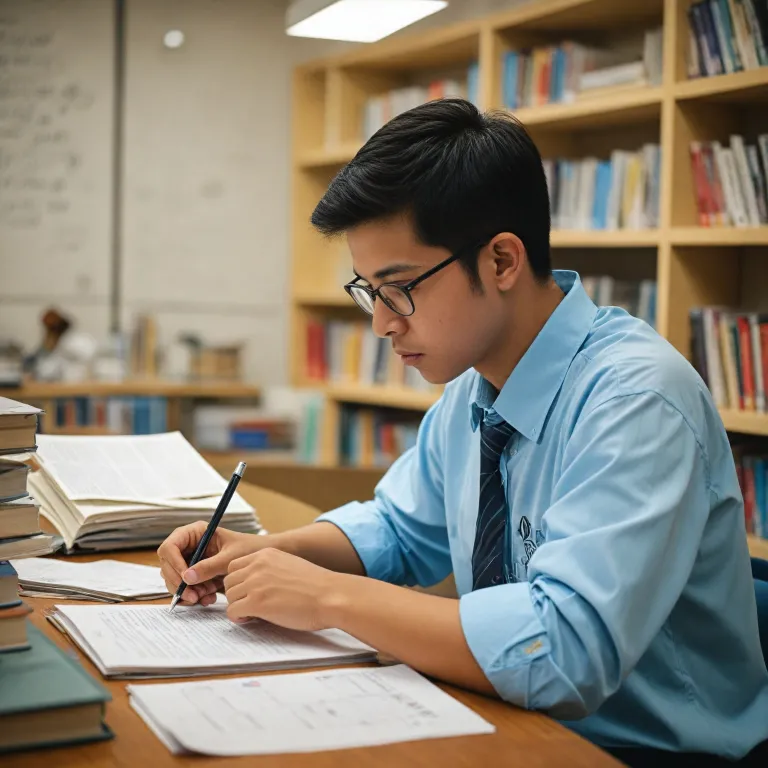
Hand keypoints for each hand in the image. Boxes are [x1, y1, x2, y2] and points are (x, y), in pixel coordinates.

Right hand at [157, 522, 262, 606]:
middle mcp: (189, 546)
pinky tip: (209, 598)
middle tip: (194, 596)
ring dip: (188, 592)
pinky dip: (194, 596)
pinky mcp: (195, 575)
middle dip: (179, 583)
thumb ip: (209, 566)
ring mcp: (190, 561)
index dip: (173, 563)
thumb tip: (187, 578)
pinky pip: (186, 588)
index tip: (186, 578)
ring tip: (206, 597)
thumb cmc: (249, 549)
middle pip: (168, 566)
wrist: (262, 558)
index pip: (170, 546)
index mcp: (195, 533)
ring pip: (175, 580)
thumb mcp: (230, 557)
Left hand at [223, 548, 343, 630]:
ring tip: (252, 612)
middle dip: (236, 594)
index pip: (235, 565)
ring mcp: (256, 583)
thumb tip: (256, 584)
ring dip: (237, 606)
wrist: (330, 595)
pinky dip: (238, 617)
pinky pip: (232, 611)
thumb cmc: (316, 585)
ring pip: (229, 596)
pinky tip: (251, 618)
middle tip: (248, 604)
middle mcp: (258, 565)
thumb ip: (270, 569)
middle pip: (229, 580)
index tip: (247, 591)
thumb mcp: (289, 565)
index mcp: (266, 554)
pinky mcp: (257, 602)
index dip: (239, 581)